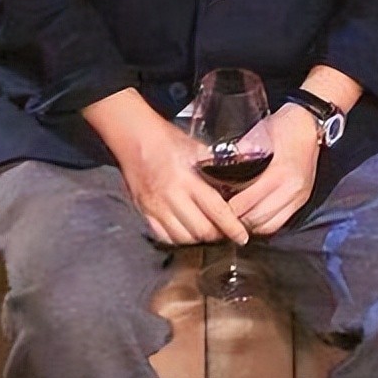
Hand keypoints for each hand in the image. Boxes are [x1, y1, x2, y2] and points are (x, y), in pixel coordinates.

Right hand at [112, 112, 249, 247]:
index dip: (231, 226)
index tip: (242, 236)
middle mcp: (170, 196)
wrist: (135, 139)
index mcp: (187, 178)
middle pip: (200, 230)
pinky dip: (179, 238)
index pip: (215, 209)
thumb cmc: (167, 140)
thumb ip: (216, 163)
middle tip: (227, 232)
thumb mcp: (196, 147)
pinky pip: (164, 237)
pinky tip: (188, 232)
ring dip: (199, 239)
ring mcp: (155, 207)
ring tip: (209, 231)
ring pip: (183, 238)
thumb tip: (242, 168)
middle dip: (217, 235)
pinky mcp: (144, 213)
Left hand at [227, 105, 319, 235]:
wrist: (311, 123)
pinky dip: (263, 225)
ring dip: (248, 225)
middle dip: (235, 220)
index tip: (212, 205)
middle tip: (218, 216)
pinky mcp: (302, 200)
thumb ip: (241, 148)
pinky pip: (279, 223)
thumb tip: (214, 160)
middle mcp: (291, 188)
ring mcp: (298, 197)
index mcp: (279, 171)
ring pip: (267, 226)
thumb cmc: (284, 125)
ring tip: (232, 218)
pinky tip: (251, 217)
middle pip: (255, 218)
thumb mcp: (260, 131)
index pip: (246, 202)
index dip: (226, 208)